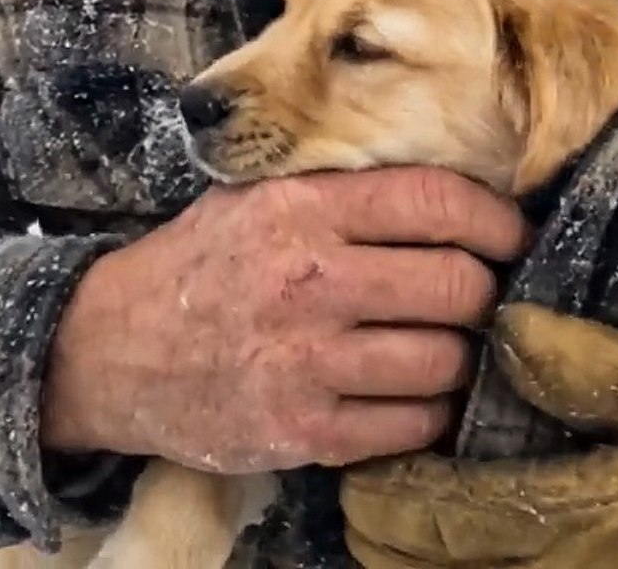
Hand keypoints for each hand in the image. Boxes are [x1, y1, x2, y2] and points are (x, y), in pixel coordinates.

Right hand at [38, 166, 530, 473]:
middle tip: (479, 295)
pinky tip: (412, 393)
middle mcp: (308, 282)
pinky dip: (428, 411)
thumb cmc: (201, 265)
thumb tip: (457, 187)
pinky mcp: (301, 431)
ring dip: (460, 356)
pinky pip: (410, 424)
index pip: (436, 203)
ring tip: (443, 344)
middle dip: (484, 292)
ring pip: (444, 360)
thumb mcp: (254, 195)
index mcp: (300, 210)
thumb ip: (342, 186)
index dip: (495, 220)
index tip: (511, 235)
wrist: (106, 351)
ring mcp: (304, 363)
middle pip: (457, 286)